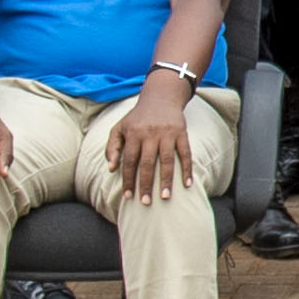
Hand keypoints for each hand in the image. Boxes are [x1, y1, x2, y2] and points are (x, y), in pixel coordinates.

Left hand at [102, 80, 204, 201]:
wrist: (161, 96)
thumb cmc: (137, 117)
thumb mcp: (119, 127)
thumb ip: (112, 147)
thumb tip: (111, 169)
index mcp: (133, 133)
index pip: (129, 161)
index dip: (128, 179)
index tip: (128, 196)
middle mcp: (149, 133)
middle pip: (146, 163)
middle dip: (145, 184)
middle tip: (145, 202)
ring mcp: (167, 133)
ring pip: (166, 160)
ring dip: (166, 180)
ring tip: (165, 197)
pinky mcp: (181, 132)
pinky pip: (185, 153)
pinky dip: (187, 169)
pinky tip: (187, 184)